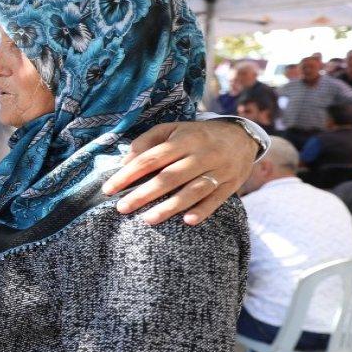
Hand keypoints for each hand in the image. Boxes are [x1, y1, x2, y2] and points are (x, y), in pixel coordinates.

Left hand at [102, 120, 256, 225]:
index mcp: (184, 139)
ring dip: (170, 206)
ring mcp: (218, 170)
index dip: (129, 174)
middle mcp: (202, 154)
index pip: (151, 158)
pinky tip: (187, 221)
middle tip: (122, 208)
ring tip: (147, 220)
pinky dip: (202, 210)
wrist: (241, 136)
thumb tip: (124, 162)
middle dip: (144, 193)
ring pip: (193, 190)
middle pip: (169, 176)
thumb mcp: (172, 129)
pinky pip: (216, 200)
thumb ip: (147, 142)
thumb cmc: (196, 135)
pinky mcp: (231, 184)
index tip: (109, 189)